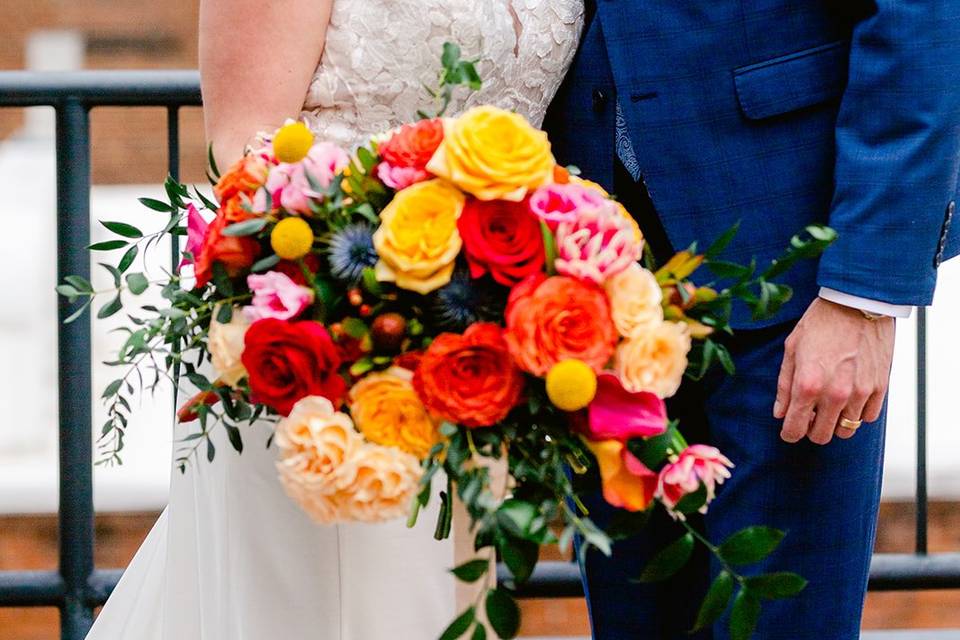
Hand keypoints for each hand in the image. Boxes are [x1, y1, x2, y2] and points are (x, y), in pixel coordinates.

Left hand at [773, 298, 894, 443]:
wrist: (857, 303)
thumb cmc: (821, 323)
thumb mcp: (792, 349)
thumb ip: (785, 386)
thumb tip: (780, 413)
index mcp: (808, 384)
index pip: (795, 429)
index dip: (789, 433)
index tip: (789, 430)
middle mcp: (834, 394)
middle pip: (822, 436)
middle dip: (811, 430)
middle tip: (809, 416)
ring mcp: (860, 393)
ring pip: (846, 431)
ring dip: (835, 423)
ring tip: (829, 405)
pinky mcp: (879, 387)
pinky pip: (868, 417)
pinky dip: (857, 414)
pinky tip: (849, 398)